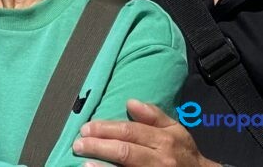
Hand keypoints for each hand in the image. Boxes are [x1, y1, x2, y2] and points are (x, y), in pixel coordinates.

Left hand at [72, 100, 219, 166]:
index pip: (129, 132)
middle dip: (99, 146)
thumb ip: (154, 115)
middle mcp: (160, 159)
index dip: (106, 129)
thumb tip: (130, 102)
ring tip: (84, 161)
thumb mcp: (176, 130)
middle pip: (125, 151)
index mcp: (164, 140)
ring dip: (103, 166)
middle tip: (78, 143)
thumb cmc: (184, 153)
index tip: (86, 127)